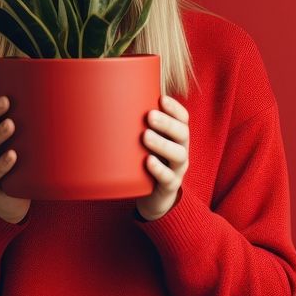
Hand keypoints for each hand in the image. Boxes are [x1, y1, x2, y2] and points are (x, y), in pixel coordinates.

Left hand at [136, 95, 189, 220]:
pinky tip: (148, 161)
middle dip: (166, 123)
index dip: (175, 108)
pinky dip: (159, 169)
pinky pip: (168, 178)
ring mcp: (177, 169)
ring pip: (178, 155)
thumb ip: (138, 124)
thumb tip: (112, 99)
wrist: (153, 197)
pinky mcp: (170, 187)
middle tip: (149, 116)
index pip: (183, 119)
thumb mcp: (145, 142)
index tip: (161, 99)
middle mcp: (181, 150)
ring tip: (145, 136)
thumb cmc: (147, 161)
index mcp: (177, 137)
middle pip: (182, 133)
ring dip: (162, 143)